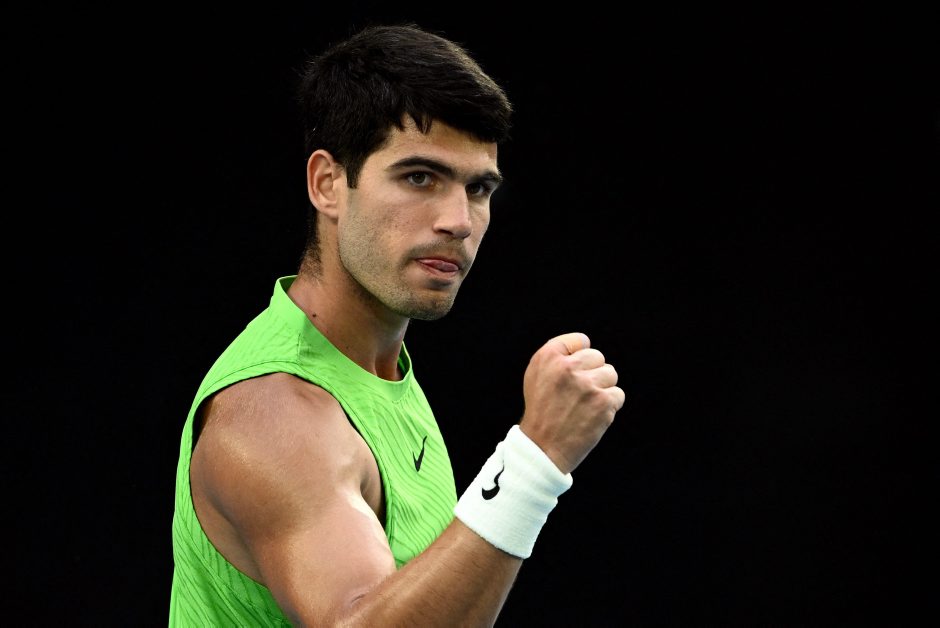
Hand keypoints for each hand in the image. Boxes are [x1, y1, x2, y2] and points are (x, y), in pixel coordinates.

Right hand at [518, 333, 624, 474]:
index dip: (580, 356)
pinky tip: (592, 416)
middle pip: (598, 357)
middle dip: (592, 373)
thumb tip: (585, 343)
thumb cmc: (541, 410)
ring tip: (585, 405)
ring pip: (610, 374)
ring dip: (602, 389)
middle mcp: (567, 367)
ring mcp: (587, 385)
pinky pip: (618, 395)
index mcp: (548, 357)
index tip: (574, 372)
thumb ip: (557, 356)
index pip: (581, 340)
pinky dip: (609, 406)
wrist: (543, 448)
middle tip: (577, 394)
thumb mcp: (536, 375)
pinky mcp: (603, 403)